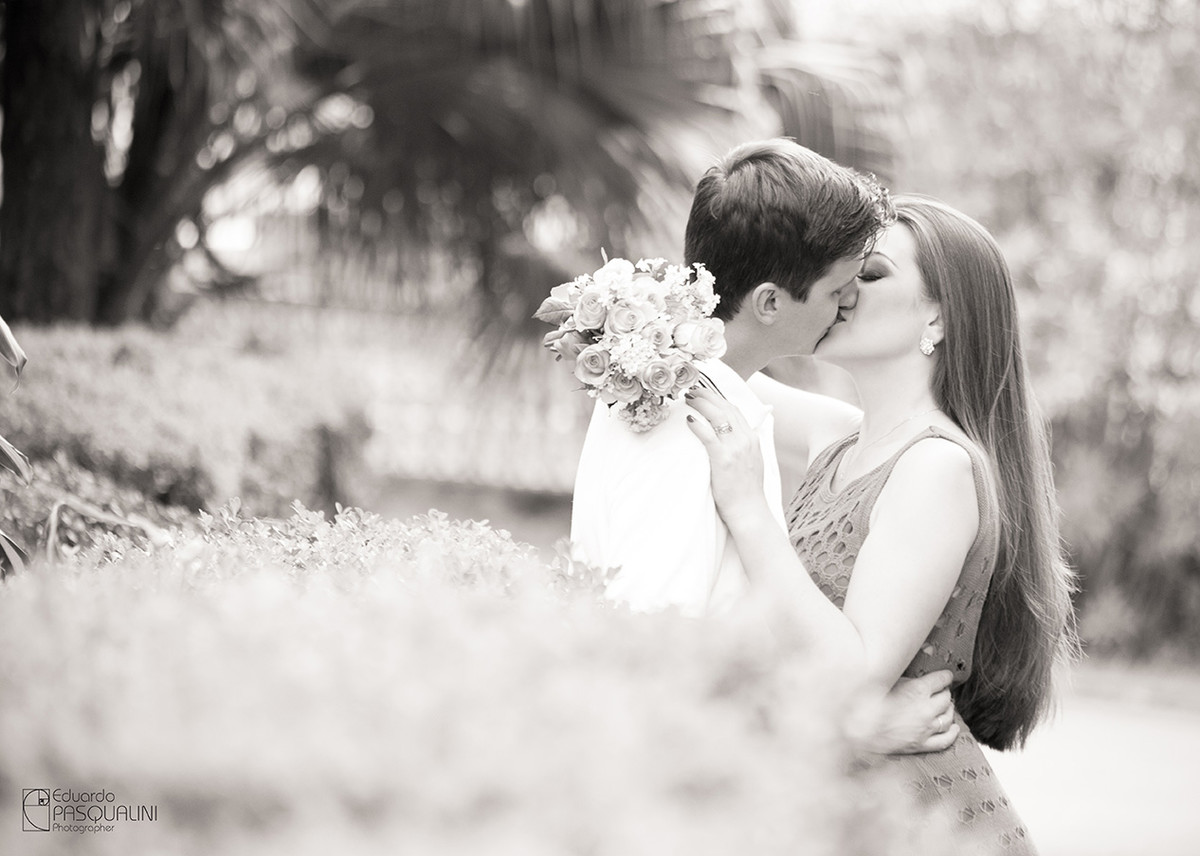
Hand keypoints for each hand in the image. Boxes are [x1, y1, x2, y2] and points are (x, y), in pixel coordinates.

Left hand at [684, 387, 766, 524]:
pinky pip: (708, 435)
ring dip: (701, 404)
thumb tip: (729, 436)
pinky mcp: (723, 459)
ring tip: (688, 399)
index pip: (735, 409)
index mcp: (752, 438)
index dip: (718, 398)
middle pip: (725, 408)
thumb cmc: (746, 490)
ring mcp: (735, 448)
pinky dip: (698, 425)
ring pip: (717, 416)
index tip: (705, 392)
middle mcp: (745, 439)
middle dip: (708, 395)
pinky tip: (689, 420)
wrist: (749, 510)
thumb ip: (742, 446)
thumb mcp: (751, 461)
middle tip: (692, 390)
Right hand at [844, 670, 959, 754]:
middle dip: (945, 692)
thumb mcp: (887, 683)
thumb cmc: (869, 702)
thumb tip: (915, 678)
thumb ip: (905, 680)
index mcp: (917, 690)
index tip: (945, 676)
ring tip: (945, 706)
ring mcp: (925, 728)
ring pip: (948, 718)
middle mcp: (925, 709)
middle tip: (941, 691)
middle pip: (946, 698)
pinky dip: (952, 733)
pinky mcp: (921, 744)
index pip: (941, 680)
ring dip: (949, 710)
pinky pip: (944, 740)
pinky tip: (954, 728)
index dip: (945, 677)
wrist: (859, 729)